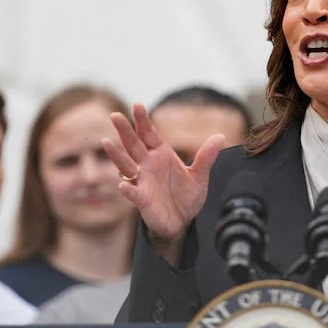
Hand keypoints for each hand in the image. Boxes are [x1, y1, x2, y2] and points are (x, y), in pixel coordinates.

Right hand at [102, 103, 224, 255]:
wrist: (182, 222)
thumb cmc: (187, 197)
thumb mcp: (199, 176)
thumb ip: (206, 157)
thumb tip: (220, 136)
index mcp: (161, 155)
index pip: (149, 134)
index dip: (143, 120)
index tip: (137, 105)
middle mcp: (148, 165)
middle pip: (133, 144)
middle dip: (124, 130)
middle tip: (114, 115)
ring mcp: (143, 181)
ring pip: (126, 166)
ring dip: (117, 155)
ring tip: (107, 142)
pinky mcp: (142, 200)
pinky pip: (133, 193)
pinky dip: (128, 189)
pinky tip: (122, 185)